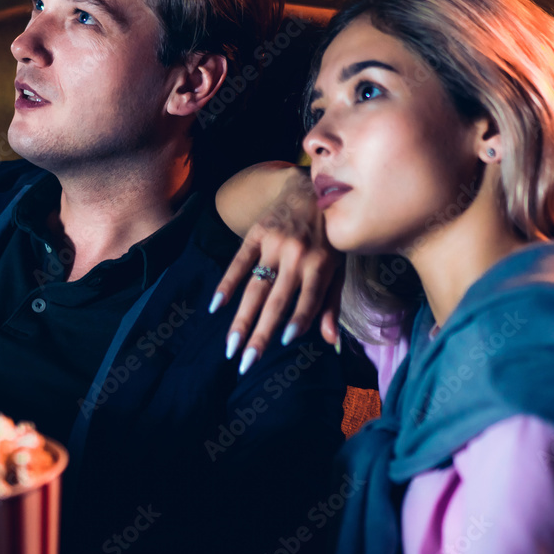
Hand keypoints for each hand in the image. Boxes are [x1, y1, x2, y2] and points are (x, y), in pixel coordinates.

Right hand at [210, 170, 342, 373]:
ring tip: (230, 346)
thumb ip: (331, 303)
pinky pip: (238, 263)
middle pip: (276, 301)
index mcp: (321, 264)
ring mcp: (274, 245)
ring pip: (255, 288)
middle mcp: (297, 256)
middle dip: (260, 334)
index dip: (297, 320)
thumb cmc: (327, 238)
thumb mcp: (338, 266)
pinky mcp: (255, 234)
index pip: (308, 300)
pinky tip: (215, 307)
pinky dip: (226, 285)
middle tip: (246, 362)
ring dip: (241, 319)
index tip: (282, 341)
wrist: (309, 191)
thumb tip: (330, 341)